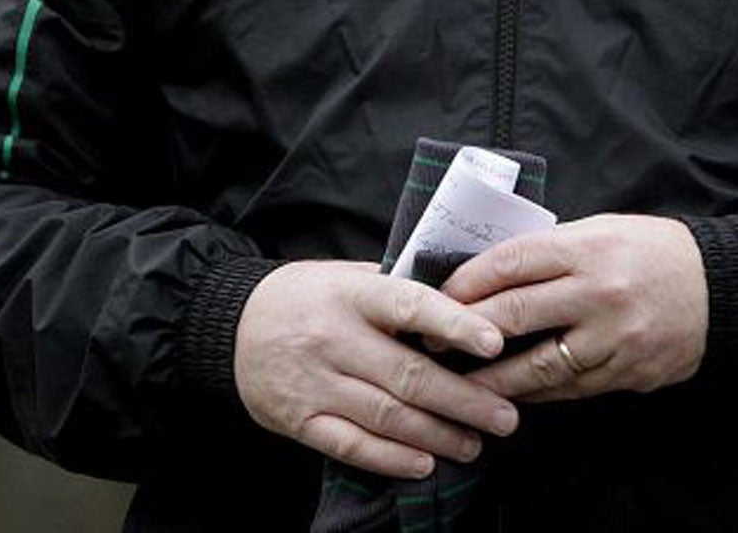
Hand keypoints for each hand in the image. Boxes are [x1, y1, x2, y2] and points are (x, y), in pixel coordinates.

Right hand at [234, 260, 520, 479]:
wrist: (232, 324)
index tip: (494, 342)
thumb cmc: (307, 297)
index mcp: (352, 293)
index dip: (454, 325)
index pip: (409, 305)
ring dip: (438, 434)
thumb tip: (464, 298)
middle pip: (408, 374)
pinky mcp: (298, 420)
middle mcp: (333, 337)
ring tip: (475, 444)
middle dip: (464, 400)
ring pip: (386, 416)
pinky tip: (424, 462)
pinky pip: (351, 445)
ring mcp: (314, 382)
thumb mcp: (346, 275)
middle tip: (505, 416)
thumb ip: (396, 287)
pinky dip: (391, 457)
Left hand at [439, 214, 707, 401]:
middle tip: (433, 343)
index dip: (466, 282)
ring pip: (538, 365)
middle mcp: (597, 291)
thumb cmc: (652, 250)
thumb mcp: (602, 230)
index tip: (438, 296)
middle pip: (514, 314)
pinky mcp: (628, 371)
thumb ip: (552, 250)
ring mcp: (613, 337)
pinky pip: (570, 388)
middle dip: (465, 331)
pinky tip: (514, 393)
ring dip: (493, 378)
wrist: (720, 287)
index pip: (510, 263)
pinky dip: (538, 392)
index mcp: (586, 247)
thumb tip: (492, 272)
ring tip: (461, 385)